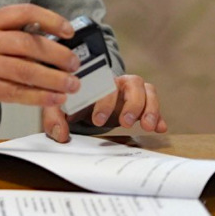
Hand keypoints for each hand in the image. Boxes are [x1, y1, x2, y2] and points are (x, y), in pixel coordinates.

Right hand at [0, 4, 81, 110]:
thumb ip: (5, 31)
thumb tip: (44, 37)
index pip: (23, 12)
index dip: (50, 19)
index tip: (67, 30)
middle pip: (29, 44)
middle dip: (58, 54)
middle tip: (74, 62)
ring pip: (26, 71)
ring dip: (54, 79)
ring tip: (71, 84)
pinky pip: (16, 92)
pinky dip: (39, 97)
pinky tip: (54, 98)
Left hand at [42, 74, 167, 142]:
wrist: (84, 104)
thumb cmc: (72, 103)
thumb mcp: (59, 109)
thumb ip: (54, 119)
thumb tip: (60, 135)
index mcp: (97, 80)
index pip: (105, 85)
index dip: (104, 102)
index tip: (98, 120)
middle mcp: (118, 83)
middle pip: (134, 83)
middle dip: (132, 103)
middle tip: (126, 123)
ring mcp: (133, 92)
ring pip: (149, 91)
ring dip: (151, 108)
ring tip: (148, 127)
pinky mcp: (143, 104)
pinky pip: (155, 105)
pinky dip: (160, 116)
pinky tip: (161, 128)